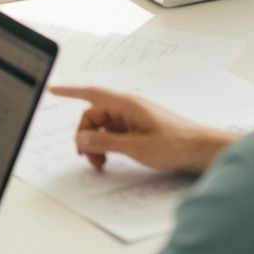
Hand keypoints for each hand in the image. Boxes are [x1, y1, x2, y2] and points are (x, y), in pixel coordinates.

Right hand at [49, 85, 237, 174]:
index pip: (91, 94)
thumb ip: (106, 143)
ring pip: (103, 126)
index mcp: (126, 104)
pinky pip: (114, 133)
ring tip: (101, 163)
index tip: (52, 90)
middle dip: (86, 135)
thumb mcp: (137, 148)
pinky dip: (108, 144)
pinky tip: (111, 159)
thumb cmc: (175, 144)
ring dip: (97, 142)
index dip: (69, 91)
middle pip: (94, 116)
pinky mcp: (138, 128)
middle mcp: (127, 107)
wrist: (201, 150)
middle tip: (89, 158)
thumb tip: (83, 138)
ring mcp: (132, 117)